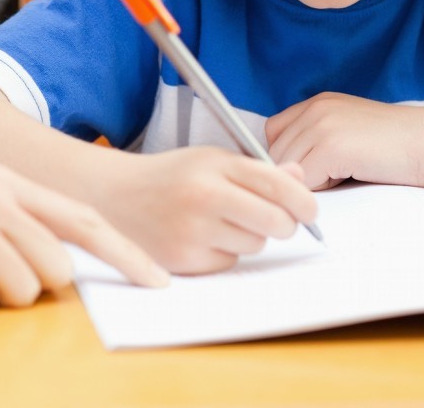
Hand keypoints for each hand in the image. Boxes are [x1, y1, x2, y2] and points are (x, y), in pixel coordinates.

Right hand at [99, 147, 316, 274]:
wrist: (114, 196)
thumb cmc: (169, 176)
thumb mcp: (211, 160)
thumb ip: (255, 170)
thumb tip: (298, 178)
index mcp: (215, 165)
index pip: (277, 184)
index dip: (303, 201)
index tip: (310, 210)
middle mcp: (205, 196)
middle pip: (274, 222)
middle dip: (283, 224)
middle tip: (275, 220)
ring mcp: (194, 230)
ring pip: (254, 245)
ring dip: (249, 237)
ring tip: (221, 221)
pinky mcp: (184, 259)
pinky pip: (228, 262)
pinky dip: (223, 253)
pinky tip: (201, 236)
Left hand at [265, 93, 423, 189]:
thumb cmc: (396, 143)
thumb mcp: (349, 128)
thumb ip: (316, 138)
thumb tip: (286, 169)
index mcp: (317, 102)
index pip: (273, 132)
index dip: (287, 155)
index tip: (311, 166)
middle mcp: (314, 109)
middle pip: (276, 153)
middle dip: (298, 171)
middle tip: (335, 173)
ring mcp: (321, 126)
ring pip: (288, 168)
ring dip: (312, 180)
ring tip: (345, 172)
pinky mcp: (331, 148)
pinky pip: (306, 181)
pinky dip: (324, 188)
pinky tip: (351, 175)